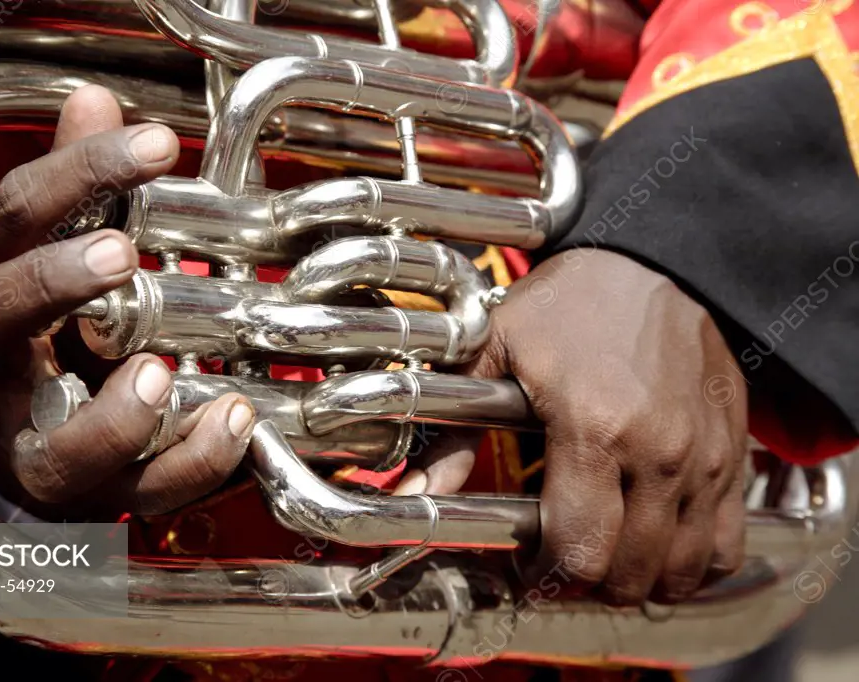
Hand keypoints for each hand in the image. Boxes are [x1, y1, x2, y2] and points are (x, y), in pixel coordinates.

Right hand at [0, 86, 255, 518]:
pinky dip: (194, 461)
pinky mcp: (96, 500)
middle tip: (118, 250)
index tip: (155, 144)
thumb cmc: (40, 346)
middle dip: (53, 281)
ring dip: (119, 413)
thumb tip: (93, 101)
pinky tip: (235, 418)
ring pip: (62, 447)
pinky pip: (143, 496)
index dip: (79, 173)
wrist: (21, 450)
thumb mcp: (46, 262)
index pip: (14, 218)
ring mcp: (41, 449)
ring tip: (157, 370)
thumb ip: (74, 188)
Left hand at [396, 249, 747, 603]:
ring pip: (682, 571)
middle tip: (561, 565)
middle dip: (587, 585)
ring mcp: (705, 457)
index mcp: (594, 429)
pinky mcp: (734, 452)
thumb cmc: (568, 303)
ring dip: (640, 583)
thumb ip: (455, 432)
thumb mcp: (497, 350)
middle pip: (629, 574)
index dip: (547, 579)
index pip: (578, 552)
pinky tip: (659, 546)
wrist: (650, 260)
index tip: (528, 569)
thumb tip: (409, 494)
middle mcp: (659, 453)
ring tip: (606, 559)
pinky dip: (695, 564)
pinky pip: (728, 544)